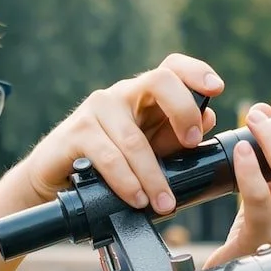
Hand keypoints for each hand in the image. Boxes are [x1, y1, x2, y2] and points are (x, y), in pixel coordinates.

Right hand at [6, 54, 223, 216]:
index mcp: (142, 95)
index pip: (172, 67)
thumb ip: (175, 137)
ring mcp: (96, 109)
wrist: (54, 182)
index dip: (196, 72)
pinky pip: (109, 157)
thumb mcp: (148, 152)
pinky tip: (136, 198)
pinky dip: (126, 181)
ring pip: (134, 138)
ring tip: (163, 203)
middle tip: (191, 143)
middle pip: (159, 80)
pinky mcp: (76, 132)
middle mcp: (120, 94)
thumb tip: (208, 118)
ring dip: (153, 175)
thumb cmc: (105, 164)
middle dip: (182, 110)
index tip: (216, 89)